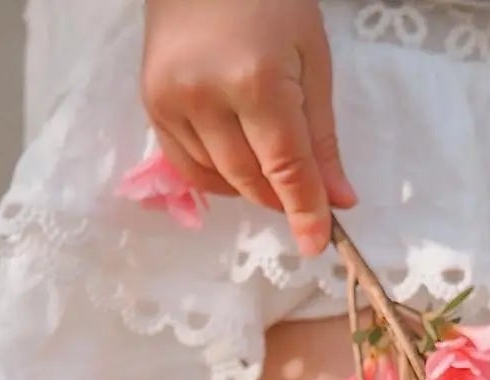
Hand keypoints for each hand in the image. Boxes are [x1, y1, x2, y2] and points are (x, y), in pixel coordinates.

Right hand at [141, 0, 355, 256]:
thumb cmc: (269, 1)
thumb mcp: (311, 59)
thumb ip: (321, 137)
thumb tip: (338, 201)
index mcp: (256, 80)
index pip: (285, 167)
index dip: (304, 211)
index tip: (317, 245)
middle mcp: (206, 95)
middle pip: (249, 180)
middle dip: (280, 198)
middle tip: (302, 197)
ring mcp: (172, 101)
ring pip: (218, 180)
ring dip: (250, 187)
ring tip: (268, 161)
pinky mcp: (152, 104)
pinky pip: (188, 166)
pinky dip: (217, 176)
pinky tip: (235, 157)